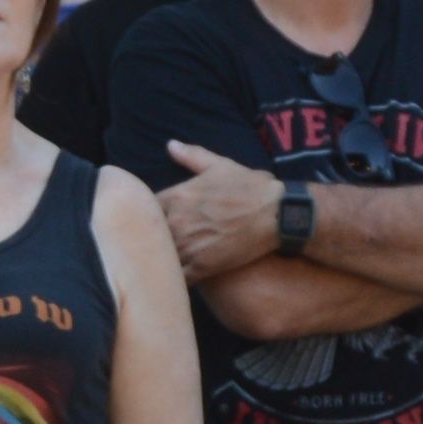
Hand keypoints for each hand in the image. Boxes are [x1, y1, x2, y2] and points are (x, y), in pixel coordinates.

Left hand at [156, 143, 282, 281]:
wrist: (278, 214)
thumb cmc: (251, 188)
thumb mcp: (220, 165)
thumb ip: (192, 156)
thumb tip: (170, 145)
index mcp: (176, 196)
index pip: (144, 209)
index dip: (148, 215)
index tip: (156, 219)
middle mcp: (177, 221)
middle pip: (148, 235)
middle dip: (152, 237)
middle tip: (159, 241)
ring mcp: (188, 246)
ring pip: (161, 257)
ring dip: (163, 258)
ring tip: (167, 260)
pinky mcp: (202, 268)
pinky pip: (177, 278)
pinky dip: (176, 278)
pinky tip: (180, 276)